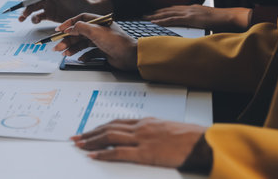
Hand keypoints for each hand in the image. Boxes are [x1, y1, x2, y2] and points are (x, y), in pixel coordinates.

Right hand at [17, 0, 111, 22]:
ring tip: (23, 18)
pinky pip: (38, 17)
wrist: (87, 12)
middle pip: (31, 0)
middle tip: (21, 13)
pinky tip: (36, 21)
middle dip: (24, 6)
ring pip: (32, 9)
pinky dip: (34, 19)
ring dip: (26, 14)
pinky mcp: (49, 15)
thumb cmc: (80, 0)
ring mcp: (47, 6)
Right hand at [53, 13, 136, 69]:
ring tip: (65, 53)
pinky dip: (84, 55)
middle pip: (79, 33)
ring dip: (73, 48)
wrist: (130, 56)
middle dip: (67, 40)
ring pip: (82, 43)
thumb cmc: (117, 42)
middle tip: (58, 46)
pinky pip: (89, 53)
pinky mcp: (103, 51)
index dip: (69, 24)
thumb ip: (81, 28)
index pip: (80, 19)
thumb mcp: (96, 31)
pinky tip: (80, 58)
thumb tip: (70, 28)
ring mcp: (101, 41)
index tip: (59, 30)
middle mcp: (99, 30)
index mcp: (98, 21)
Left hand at [71, 118, 206, 167]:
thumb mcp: (167, 128)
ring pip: (109, 137)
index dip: (100, 126)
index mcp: (145, 122)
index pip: (116, 122)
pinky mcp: (145, 152)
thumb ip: (152, 130)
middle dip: (90, 133)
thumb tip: (142, 135)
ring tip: (79, 145)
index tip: (89, 130)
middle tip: (76, 137)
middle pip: (108, 128)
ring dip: (92, 141)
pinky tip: (93, 156)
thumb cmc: (189, 136)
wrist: (201, 142)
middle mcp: (140, 127)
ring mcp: (142, 139)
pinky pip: (119, 153)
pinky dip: (104, 154)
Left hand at [144, 5, 251, 30]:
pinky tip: (155, 21)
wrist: (230, 17)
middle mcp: (189, 8)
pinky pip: (173, 19)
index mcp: (193, 8)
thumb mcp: (207, 20)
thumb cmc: (221, 20)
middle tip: (144, 14)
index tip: (154, 12)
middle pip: (168, 9)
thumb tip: (196, 24)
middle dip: (155, 12)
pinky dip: (162, 20)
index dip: (163, 11)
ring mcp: (189, 12)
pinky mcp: (190, 18)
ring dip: (155, 15)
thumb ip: (199, 21)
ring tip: (145, 17)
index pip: (174, 9)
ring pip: (168, 13)